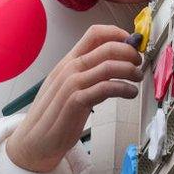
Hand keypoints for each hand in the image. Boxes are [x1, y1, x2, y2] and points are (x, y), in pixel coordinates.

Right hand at [5, 25, 142, 172]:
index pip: (94, 33)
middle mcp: (69, 69)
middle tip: (139, 62)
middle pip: (107, 47)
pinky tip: (130, 93)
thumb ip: (90, 73)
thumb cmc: (55, 114)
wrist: (34, 140)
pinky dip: (124, 88)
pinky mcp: (75, 103)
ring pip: (108, 66)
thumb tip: (116, 63)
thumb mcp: (70, 86)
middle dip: (130, 52)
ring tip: (137, 78)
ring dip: (130, 70)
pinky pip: (105, 88)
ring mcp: (71, 85)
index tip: (133, 42)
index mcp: (68, 61)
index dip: (118, 33)